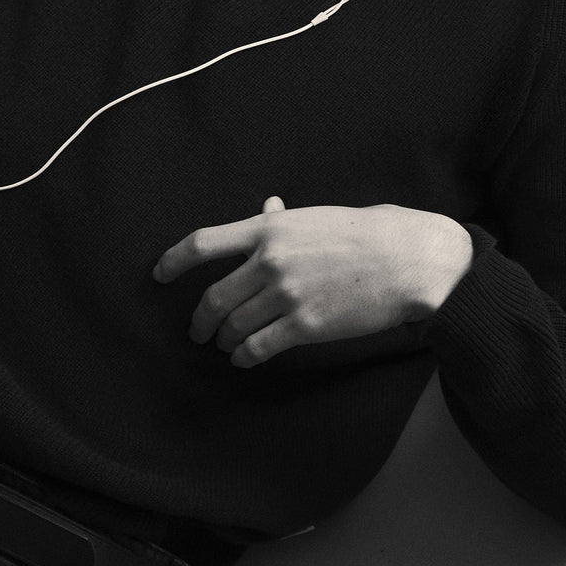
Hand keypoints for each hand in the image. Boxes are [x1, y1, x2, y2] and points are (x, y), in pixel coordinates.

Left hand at [154, 198, 472, 367]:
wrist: (407, 259)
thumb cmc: (365, 233)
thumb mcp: (316, 217)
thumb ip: (283, 219)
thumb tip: (265, 206)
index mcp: (269, 227)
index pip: (202, 243)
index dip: (173, 261)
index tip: (159, 274)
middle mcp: (270, 260)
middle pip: (212, 297)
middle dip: (199, 320)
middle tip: (197, 330)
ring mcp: (285, 294)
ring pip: (232, 326)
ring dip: (224, 340)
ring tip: (225, 345)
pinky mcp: (304, 326)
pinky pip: (258, 347)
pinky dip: (245, 357)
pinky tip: (245, 358)